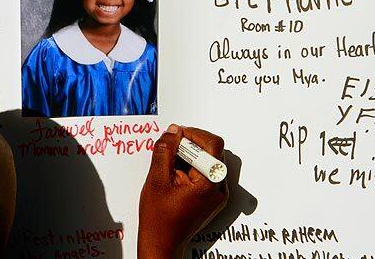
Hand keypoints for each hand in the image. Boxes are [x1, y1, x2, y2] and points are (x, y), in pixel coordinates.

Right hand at [138, 125, 228, 258]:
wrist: (161, 242)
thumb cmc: (159, 218)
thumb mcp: (156, 179)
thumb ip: (165, 151)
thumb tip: (173, 132)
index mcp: (208, 184)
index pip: (213, 145)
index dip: (194, 134)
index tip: (177, 135)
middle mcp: (218, 189)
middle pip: (213, 151)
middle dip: (191, 144)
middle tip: (172, 147)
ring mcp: (217, 193)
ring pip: (209, 160)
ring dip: (191, 155)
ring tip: (172, 164)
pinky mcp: (212, 196)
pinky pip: (206, 171)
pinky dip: (192, 166)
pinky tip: (176, 174)